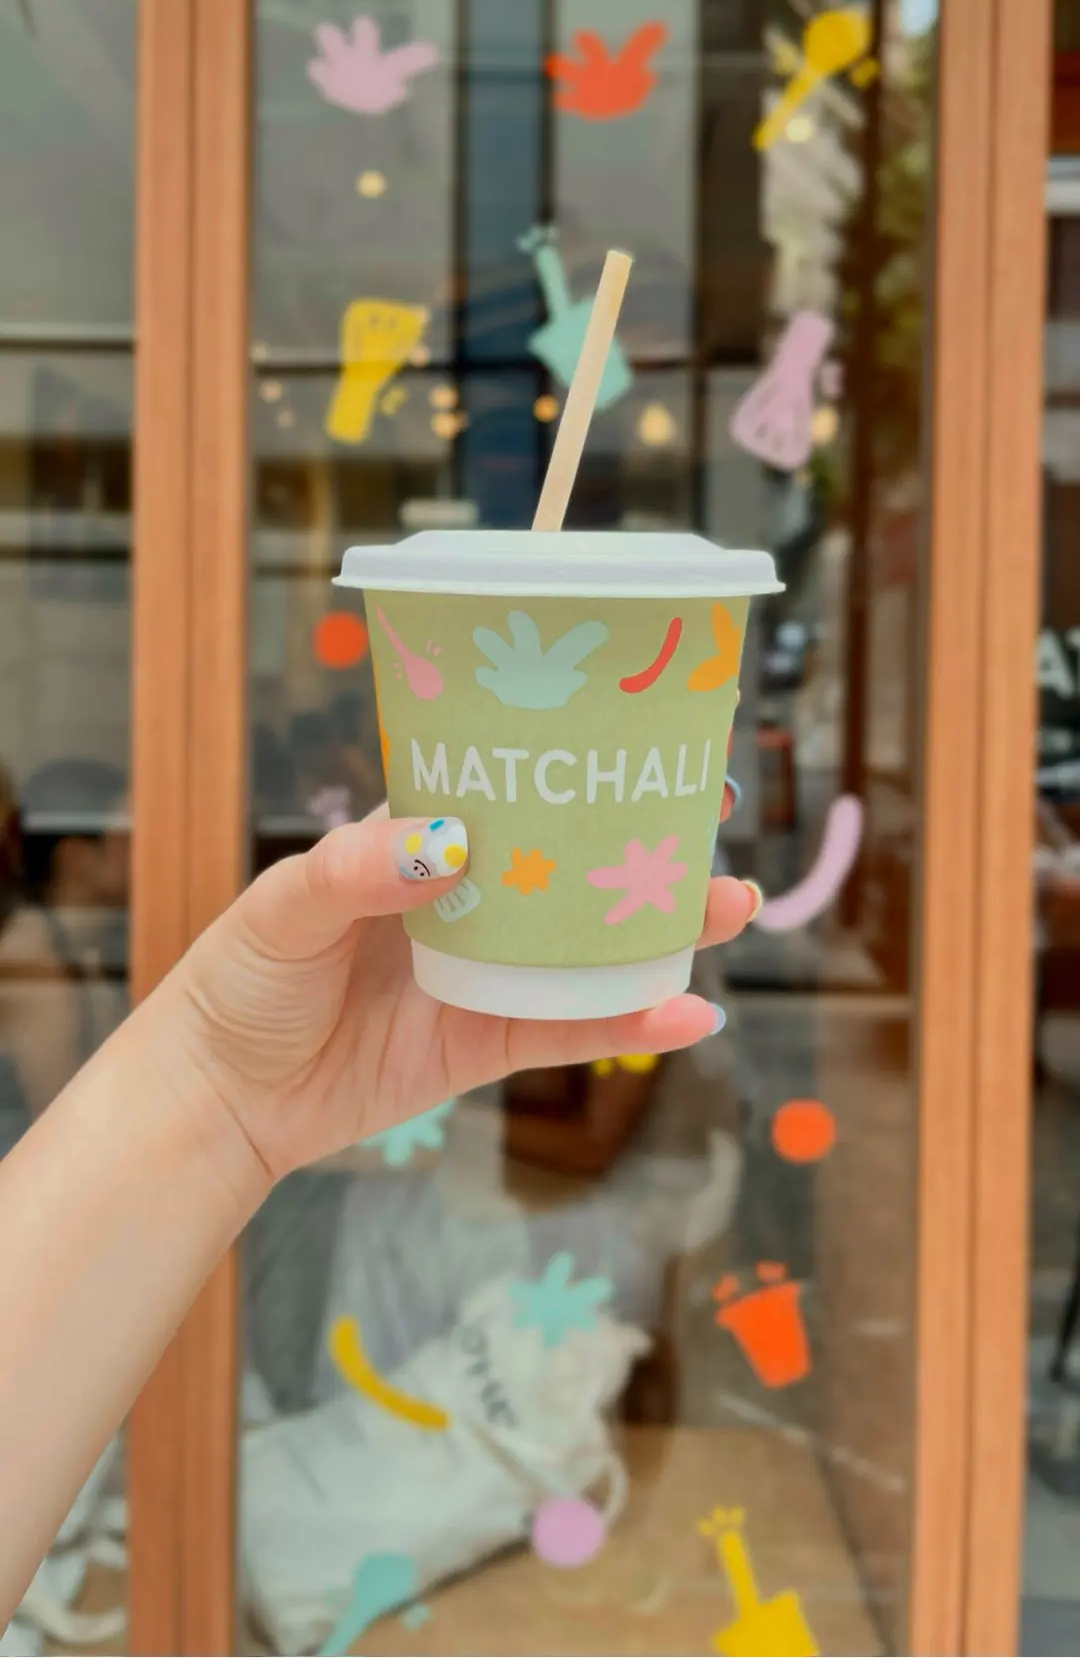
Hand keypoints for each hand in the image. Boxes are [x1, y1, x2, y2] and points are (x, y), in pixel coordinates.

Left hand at [151, 791, 754, 1185]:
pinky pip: (571, 1030)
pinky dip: (631, 1023)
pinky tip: (690, 1012)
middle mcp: (467, 903)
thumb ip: (356, 869)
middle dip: (648, 844)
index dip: (579, 766)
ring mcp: (485, 975)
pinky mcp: (487, 1045)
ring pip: (591, 947)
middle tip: (716, 821)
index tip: (649, 741)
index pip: (512, 790)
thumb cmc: (240, 981)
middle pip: (574, 865)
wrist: (218, 1098)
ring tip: (734, 908)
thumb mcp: (283, 907)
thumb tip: (448, 841)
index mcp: (419, 844)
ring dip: (663, 930)